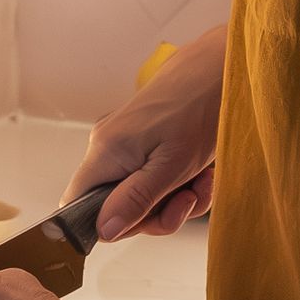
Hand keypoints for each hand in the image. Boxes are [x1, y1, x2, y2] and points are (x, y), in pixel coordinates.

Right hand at [68, 26, 227, 240]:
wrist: (222, 68)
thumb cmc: (200, 109)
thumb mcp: (172, 167)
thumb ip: (135, 200)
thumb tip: (103, 232)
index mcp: (105, 152)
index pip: (78, 207)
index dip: (109, 226)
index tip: (149, 220)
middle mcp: (108, 146)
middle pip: (117, 207)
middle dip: (160, 212)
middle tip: (189, 198)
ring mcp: (126, 142)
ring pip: (142, 196)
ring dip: (178, 198)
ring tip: (204, 180)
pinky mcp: (144, 139)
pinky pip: (154, 177)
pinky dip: (181, 182)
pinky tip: (203, 172)